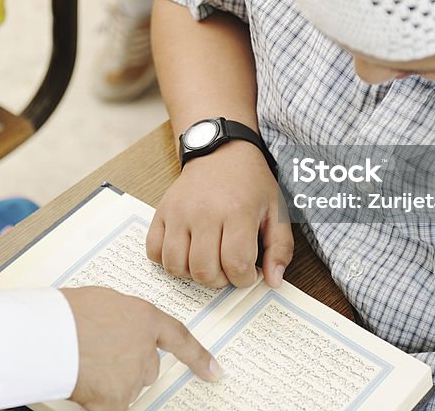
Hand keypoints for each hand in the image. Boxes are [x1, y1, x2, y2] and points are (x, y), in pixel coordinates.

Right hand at [62, 286, 221, 410]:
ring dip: (110, 380)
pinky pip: (114, 406)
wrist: (48, 333)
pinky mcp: (117, 399)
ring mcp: (133, 376)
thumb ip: (123, 318)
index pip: (180, 340)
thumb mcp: (104, 301)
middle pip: (147, 368)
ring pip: (127, 386)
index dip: (199, 358)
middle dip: (128, 365)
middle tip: (98, 353)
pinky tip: (85, 385)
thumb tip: (119, 329)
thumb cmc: (65, 313)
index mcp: (144, 318)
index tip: (214, 371)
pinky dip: (100, 401)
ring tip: (83, 361)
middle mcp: (144, 348)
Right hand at [147, 141, 292, 288]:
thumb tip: (273, 281)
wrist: (222, 152)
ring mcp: (179, 212)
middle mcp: (204, 212)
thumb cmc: (251, 183)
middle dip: (219, 280)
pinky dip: (167, 260)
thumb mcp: (276, 211)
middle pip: (204, 270)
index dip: (244, 279)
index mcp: (237, 212)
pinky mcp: (162, 211)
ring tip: (207, 261)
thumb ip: (280, 248)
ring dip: (192, 274)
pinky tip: (185, 252)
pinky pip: (154, 251)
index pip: (236, 264)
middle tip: (228, 268)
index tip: (249, 273)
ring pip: (176, 266)